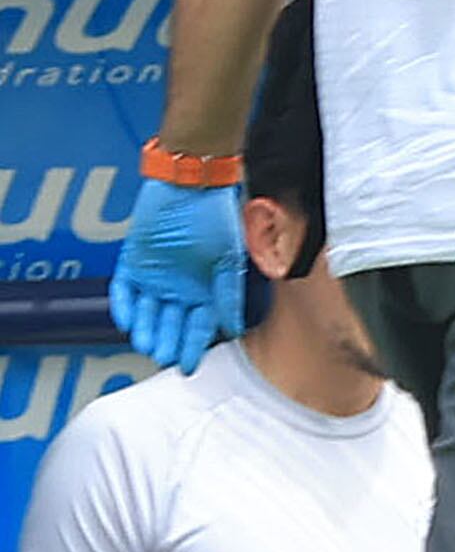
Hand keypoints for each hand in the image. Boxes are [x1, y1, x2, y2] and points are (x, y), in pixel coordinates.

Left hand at [107, 176, 247, 371]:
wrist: (189, 185)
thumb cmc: (217, 216)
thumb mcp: (230, 261)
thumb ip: (229, 296)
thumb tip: (234, 326)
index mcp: (207, 287)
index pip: (199, 325)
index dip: (194, 345)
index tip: (190, 366)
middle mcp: (181, 285)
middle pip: (171, 323)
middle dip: (168, 342)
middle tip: (165, 358)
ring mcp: (156, 276)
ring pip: (147, 312)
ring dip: (146, 330)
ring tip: (146, 345)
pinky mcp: (133, 263)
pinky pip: (123, 291)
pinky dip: (125, 307)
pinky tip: (128, 322)